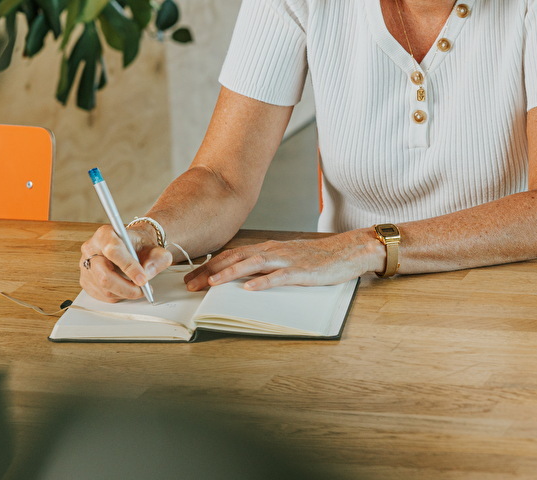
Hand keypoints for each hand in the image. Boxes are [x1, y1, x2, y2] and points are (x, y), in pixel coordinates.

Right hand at [79, 223, 172, 301]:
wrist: (132, 248)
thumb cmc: (140, 246)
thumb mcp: (155, 249)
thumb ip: (157, 259)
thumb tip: (147, 273)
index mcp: (105, 234)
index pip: (113, 251)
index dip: (129, 267)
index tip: (143, 279)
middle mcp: (91, 249)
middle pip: (104, 275)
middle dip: (127, 287)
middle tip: (143, 288)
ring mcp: (85, 266)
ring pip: (105, 288)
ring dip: (126, 292)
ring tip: (139, 287)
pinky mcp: (86, 281)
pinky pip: (102, 295)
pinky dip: (119, 295)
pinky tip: (127, 286)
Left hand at [184, 230, 380, 291]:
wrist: (346, 251)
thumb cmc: (315, 259)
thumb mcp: (284, 260)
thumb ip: (264, 267)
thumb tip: (239, 279)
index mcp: (267, 249)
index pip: (232, 255)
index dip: (209, 266)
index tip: (190, 278)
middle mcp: (273, 250)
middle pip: (236, 258)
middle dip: (211, 270)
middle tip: (190, 284)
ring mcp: (286, 260)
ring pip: (253, 264)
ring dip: (230, 273)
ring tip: (212, 283)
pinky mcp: (301, 271)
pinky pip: (279, 276)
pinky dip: (263, 282)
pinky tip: (250, 288)